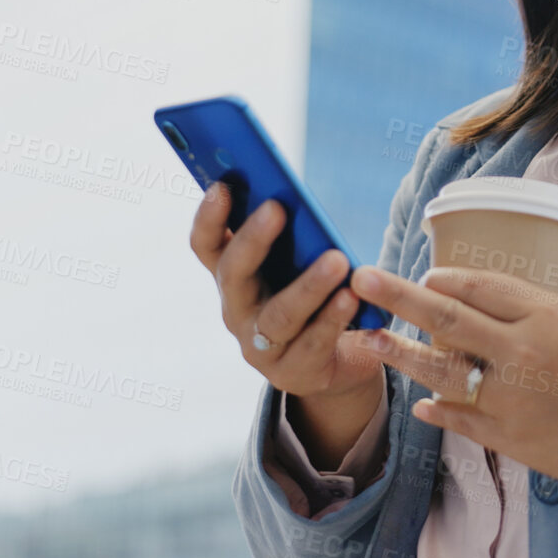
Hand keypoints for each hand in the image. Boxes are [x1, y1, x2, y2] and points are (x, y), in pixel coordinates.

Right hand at [190, 182, 382, 402]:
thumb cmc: (312, 301)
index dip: (208, 218)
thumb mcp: (294, 267)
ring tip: (336, 260)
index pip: (206, 246)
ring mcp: (260, 346)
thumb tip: (294, 195)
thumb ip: (290, 238)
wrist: (333, 363)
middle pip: (234, 274)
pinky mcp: (293, 371)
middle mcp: (237, 311)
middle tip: (277, 208)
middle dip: (253, 239)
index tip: (221, 186)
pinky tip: (351, 297)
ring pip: (279, 314)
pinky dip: (333, 319)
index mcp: (232, 279)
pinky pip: (313, 343)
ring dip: (308, 285)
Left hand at [349, 264, 557, 492]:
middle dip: (399, 297)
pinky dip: (438, 409)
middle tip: (362, 279)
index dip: (447, 279)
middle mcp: (524, 352)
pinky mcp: (512, 437)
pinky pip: (461, 418)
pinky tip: (421, 403)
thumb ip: (535, 317)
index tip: (423, 273)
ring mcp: (514, 397)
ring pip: (443, 370)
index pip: (482, 287)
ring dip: (402, 354)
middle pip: (448, 317)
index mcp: (547, 315)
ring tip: (372, 340)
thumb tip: (485, 310)